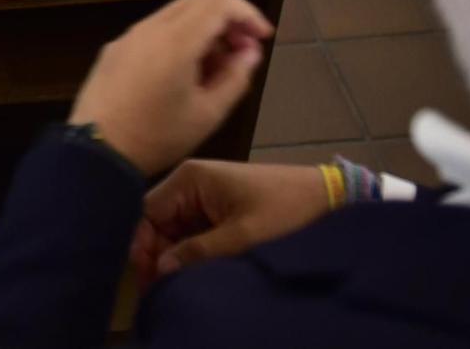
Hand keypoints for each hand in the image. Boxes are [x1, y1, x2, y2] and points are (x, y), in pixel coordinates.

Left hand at [68, 0, 272, 176]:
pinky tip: (185, 72)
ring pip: (175, 14)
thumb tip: (250, 52)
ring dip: (204, 29)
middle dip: (228, 20)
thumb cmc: (157, 137)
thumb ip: (235, 78)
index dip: (247, 13)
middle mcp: (150, 28)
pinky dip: (179, 38)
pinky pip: (154, 31)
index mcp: (175, 40)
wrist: (95, 152)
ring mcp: (128, 36)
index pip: (219, 2)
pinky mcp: (114, 49)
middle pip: (198, 1)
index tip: (263, 37)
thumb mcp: (207, 114)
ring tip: (218, 67)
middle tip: (244, 51)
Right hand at [134, 161, 330, 284]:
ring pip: (174, 231)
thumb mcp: (242, 236)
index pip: (147, 212)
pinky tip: (192, 275)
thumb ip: (198, 252)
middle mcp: (191, 184)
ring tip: (175, 287)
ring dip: (174, 258)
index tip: (148, 279)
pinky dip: (191, 254)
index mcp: (190, 179)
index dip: (142, 246)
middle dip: (157, 256)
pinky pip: (192, 233)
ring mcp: (205, 197)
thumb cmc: (285, 210)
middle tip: (160, 291)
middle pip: (157, 223)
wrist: (327, 198)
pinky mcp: (219, 210)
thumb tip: (161, 270)